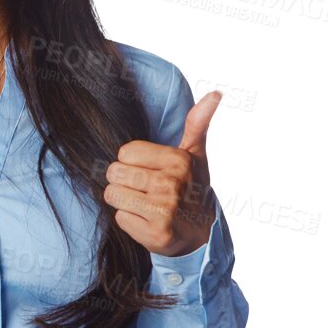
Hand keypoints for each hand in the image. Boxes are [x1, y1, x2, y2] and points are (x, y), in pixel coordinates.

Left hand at [105, 90, 221, 256]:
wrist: (202, 232)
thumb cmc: (192, 186)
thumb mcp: (195, 154)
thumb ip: (197, 123)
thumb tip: (215, 93)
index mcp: (178, 161)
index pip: (124, 152)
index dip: (132, 162)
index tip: (150, 171)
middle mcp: (171, 184)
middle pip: (114, 173)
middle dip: (124, 181)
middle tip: (145, 189)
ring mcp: (163, 211)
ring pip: (112, 195)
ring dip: (124, 201)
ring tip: (145, 203)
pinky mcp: (155, 234)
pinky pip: (119, 219)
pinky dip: (129, 221)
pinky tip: (147, 220)